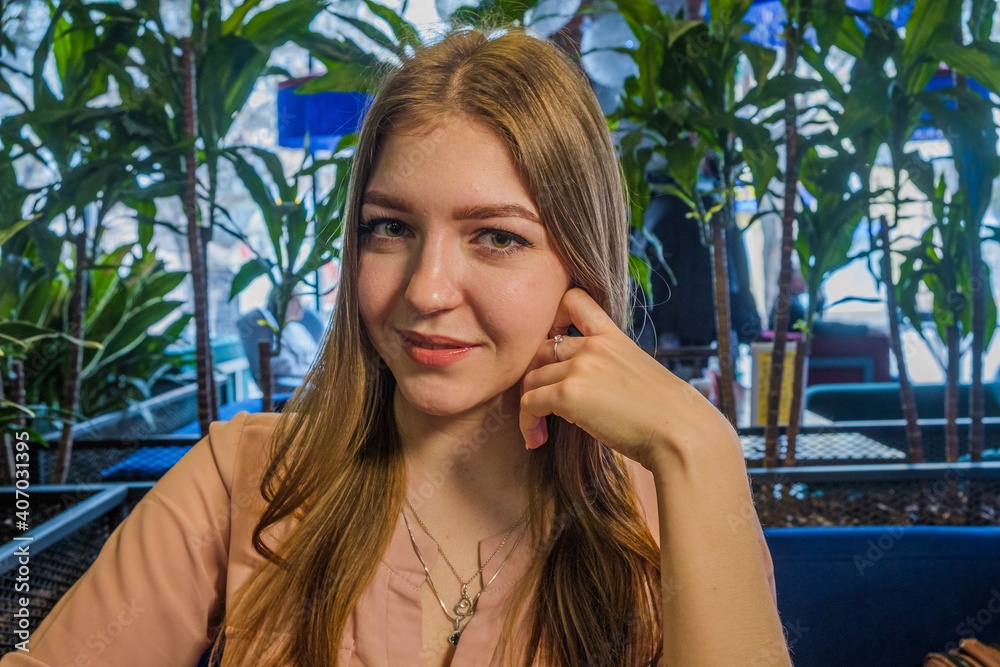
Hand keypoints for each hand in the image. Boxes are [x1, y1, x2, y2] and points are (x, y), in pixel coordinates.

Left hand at [518, 288, 736, 470]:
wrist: (681, 432)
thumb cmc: (667, 414)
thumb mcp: (639, 373)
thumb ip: (609, 368)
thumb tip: (585, 390)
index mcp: (613, 336)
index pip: (573, 300)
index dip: (553, 317)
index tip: (553, 345)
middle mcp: (593, 346)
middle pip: (541, 350)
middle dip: (537, 377)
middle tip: (543, 405)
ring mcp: (579, 368)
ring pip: (532, 379)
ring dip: (530, 406)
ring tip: (540, 429)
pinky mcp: (568, 394)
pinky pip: (529, 404)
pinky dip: (527, 423)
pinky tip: (536, 440)